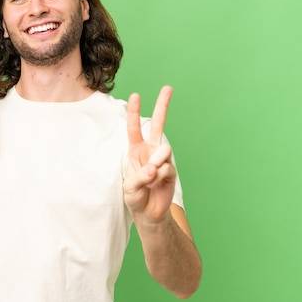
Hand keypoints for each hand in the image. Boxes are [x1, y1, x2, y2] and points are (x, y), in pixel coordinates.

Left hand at [123, 86, 176, 223]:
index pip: (134, 128)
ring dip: (154, 165)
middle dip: (163, 106)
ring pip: (163, 151)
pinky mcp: (172, 170)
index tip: (136, 95)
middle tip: (168, 87)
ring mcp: (162, 159)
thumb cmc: (135, 196)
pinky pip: (166, 169)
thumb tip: (154, 168)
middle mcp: (150, 151)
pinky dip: (159, 178)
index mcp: (136, 150)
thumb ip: (139, 177)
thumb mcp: (129, 187)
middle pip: (158, 125)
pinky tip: (156, 185)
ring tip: (149, 179)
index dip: (135, 112)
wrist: (149, 213)